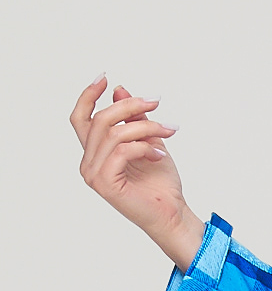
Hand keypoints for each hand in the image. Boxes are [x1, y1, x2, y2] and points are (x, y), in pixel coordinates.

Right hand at [70, 75, 204, 269]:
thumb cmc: (160, 183)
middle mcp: (88, 162)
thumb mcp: (149, 141)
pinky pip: (122, 151)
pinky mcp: (105, 183)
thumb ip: (134, 119)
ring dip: (146, 127)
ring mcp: (94, 174)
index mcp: (95, 152)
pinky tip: (160, 155)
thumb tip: (120, 91)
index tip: (106, 77)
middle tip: (156, 102)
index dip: (88, 95)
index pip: (81, 118)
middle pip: (100, 120)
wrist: (172, 213)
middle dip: (131, 106)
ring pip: (114, 133)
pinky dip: (145, 147)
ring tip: (168, 131)